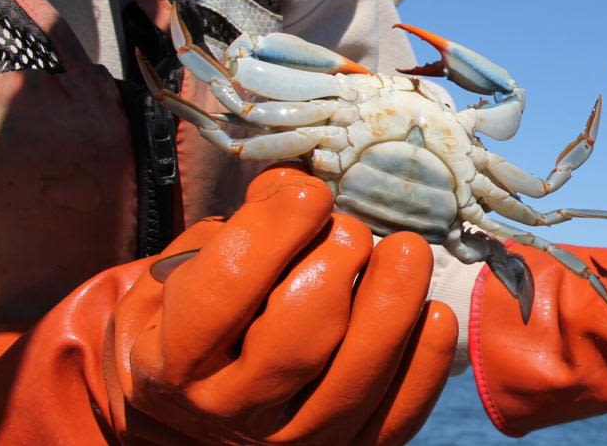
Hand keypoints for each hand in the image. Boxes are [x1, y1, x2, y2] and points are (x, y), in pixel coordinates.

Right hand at [0, 166, 457, 443]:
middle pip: (297, 339)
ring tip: (406, 252)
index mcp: (174, 359)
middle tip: (351, 230)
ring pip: (353, 378)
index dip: (276, 229)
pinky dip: (425, 360)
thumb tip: (294, 186)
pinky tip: (433, 312)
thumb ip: (234, 227)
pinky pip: (397, 415)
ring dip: (393, 304)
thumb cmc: (192, 321)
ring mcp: (291, 442)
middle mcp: (230, 410)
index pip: (227, 288)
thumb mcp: (184, 270)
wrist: (189, 411)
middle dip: (336, 264)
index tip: (311, 194)